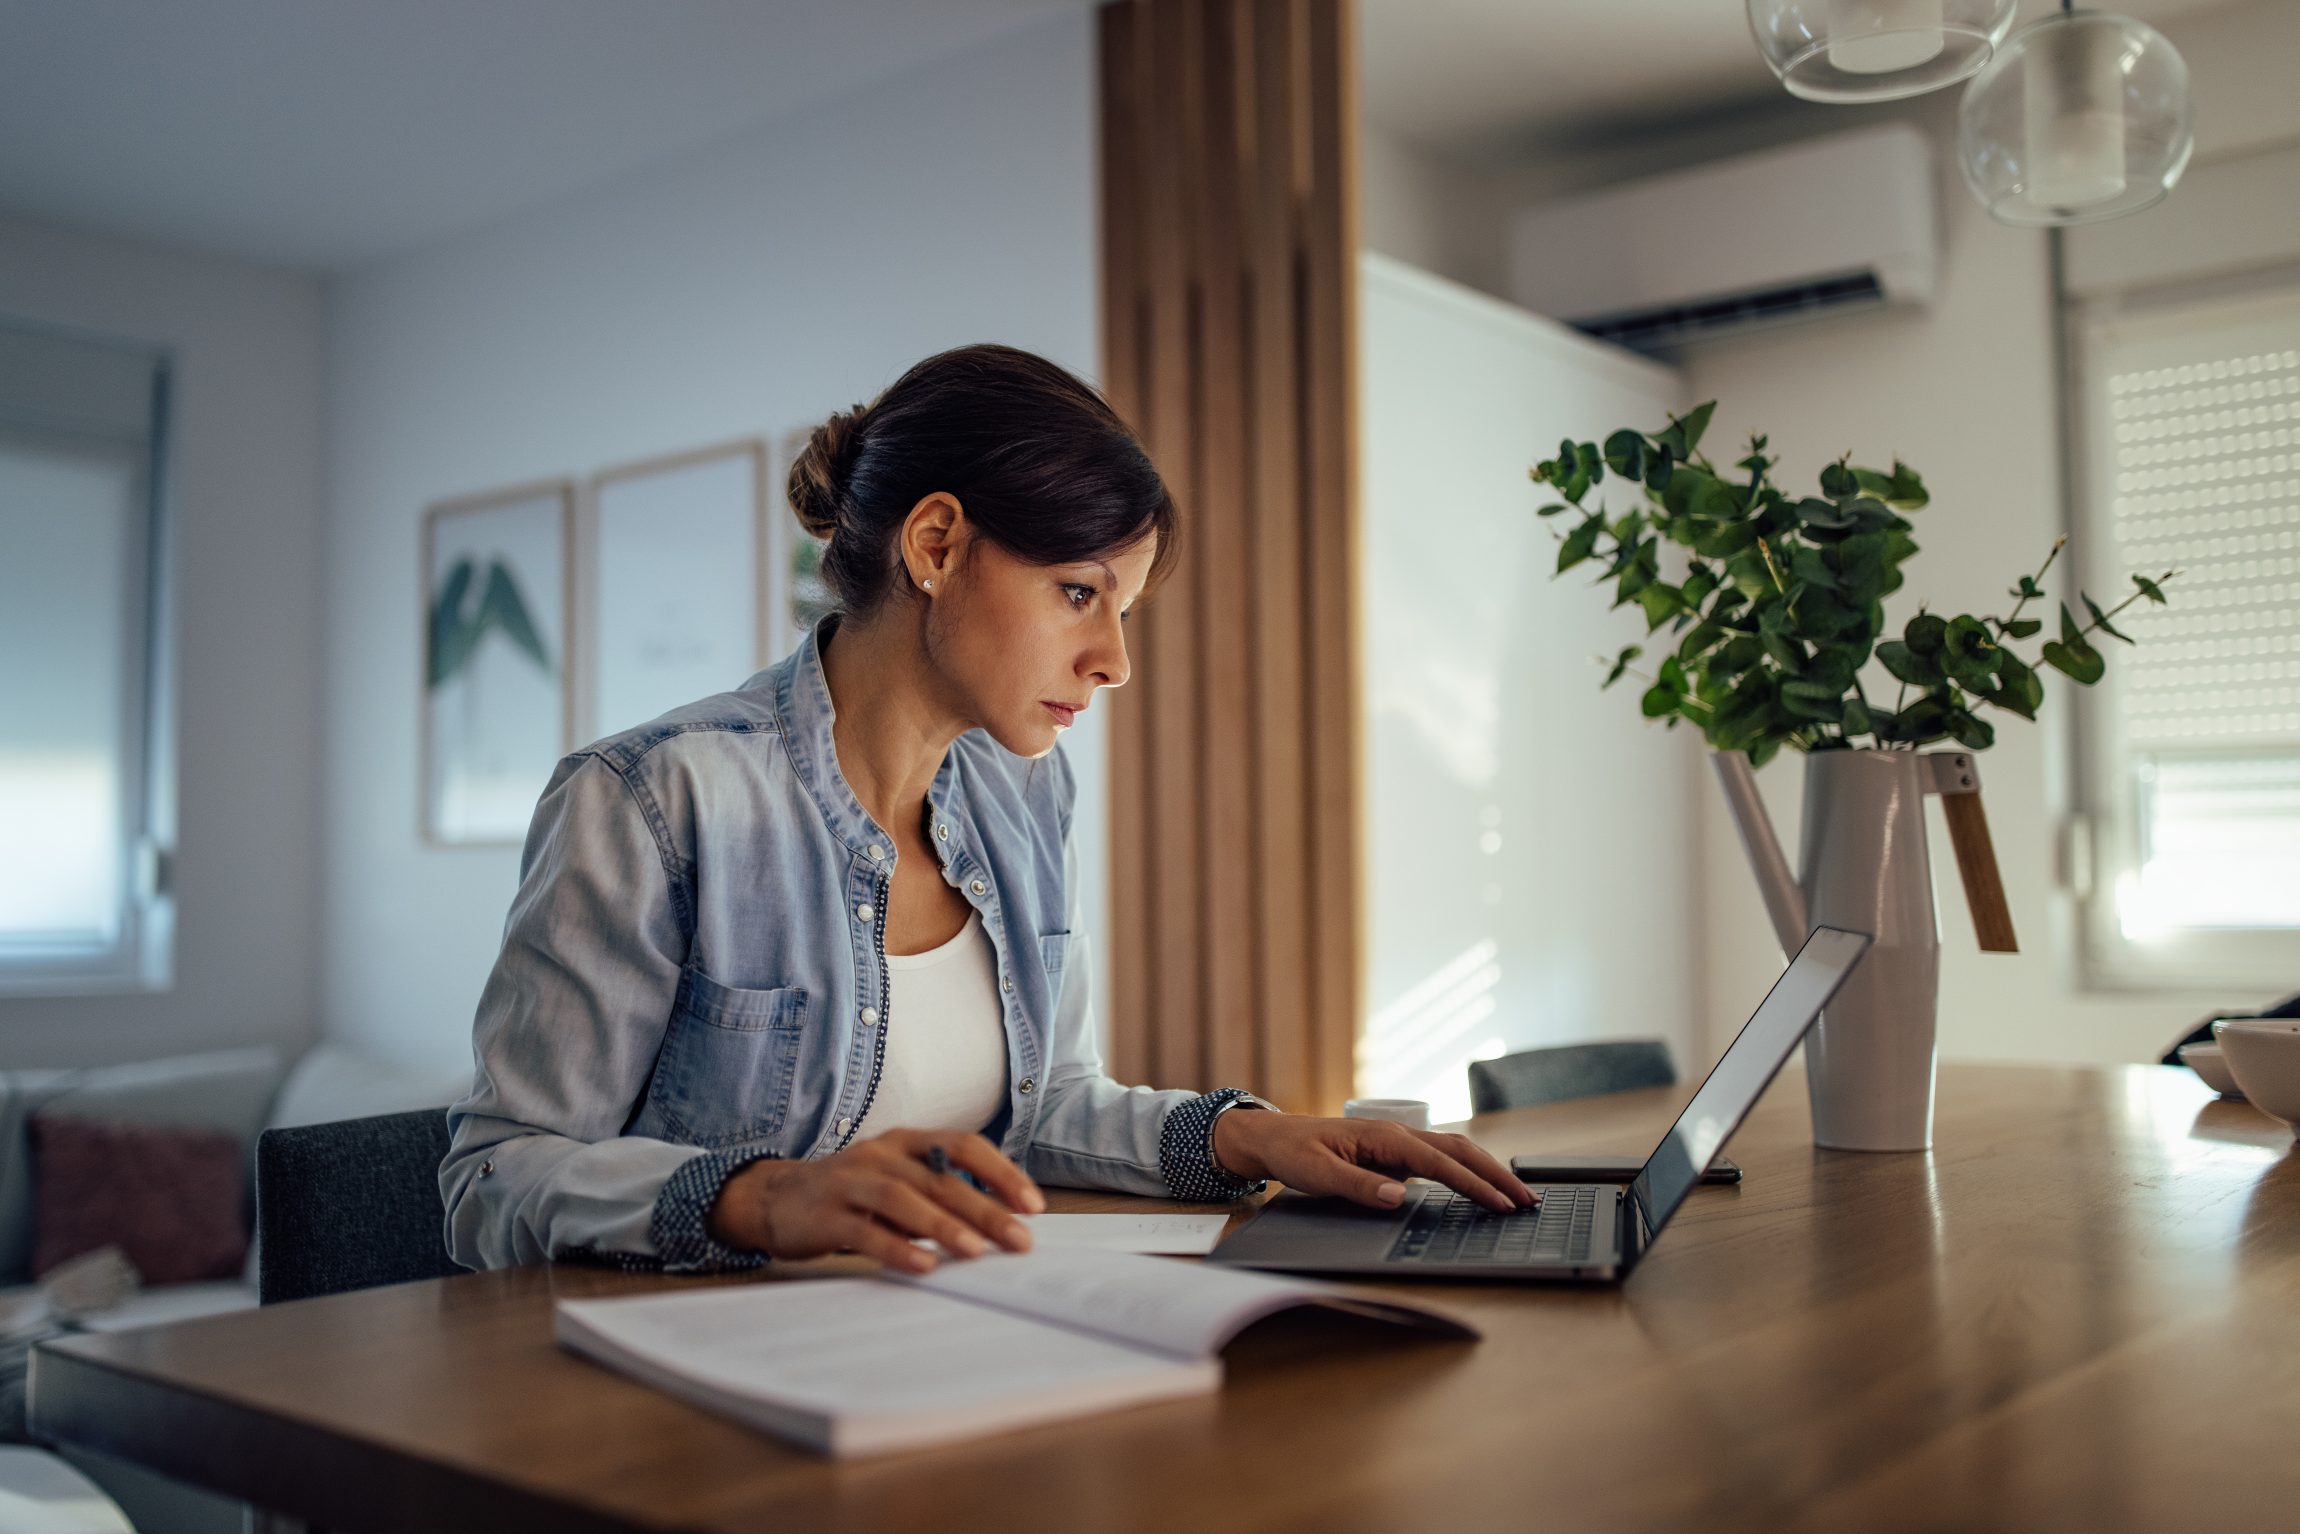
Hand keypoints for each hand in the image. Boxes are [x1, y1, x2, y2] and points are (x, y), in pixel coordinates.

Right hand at [706, 1129, 1045, 1272]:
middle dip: (985, 1209)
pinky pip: (865, 1230)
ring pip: (903, 1198)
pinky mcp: (825, 1214)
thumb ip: (939, 1195)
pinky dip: (896, 1248)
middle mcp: (881, 1154)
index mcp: (906, 1141)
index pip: (963, 1145)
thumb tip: (999, 1224)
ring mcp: (851, 1181)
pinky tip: (923, 1266)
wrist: (776, 1197)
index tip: (1032, 1205)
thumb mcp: (898, 1182)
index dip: (1000, 1172)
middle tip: (1019, 1239)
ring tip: (975, 1252)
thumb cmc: (853, 1194)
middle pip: (940, 1177)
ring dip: (943, 1225)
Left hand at [1211, 1110, 1536, 1213]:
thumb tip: (1399, 1197)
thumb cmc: (1296, 1154)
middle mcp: (1399, 1135)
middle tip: (1527, 1201)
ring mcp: (1401, 1143)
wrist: (1277, 1138)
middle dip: (1496, 1175)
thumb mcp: (1319, 1176)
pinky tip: (1482, 1186)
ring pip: (1456, 1151)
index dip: (1473, 1185)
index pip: (1440, 1163)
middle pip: (1461, 1151)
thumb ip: (1359, 1187)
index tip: (1499, 1204)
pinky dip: (1469, 1170)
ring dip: (1487, 1171)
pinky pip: (1442, 1159)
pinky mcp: (1398, 1153)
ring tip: (1516, 1195)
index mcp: (1385, 1138)